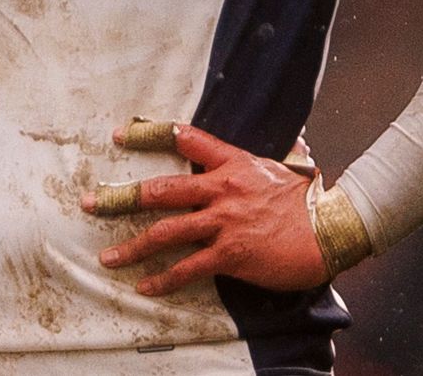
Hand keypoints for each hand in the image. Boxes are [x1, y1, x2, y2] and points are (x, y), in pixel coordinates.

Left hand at [81, 124, 329, 296]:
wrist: (331, 229)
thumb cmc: (311, 199)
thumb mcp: (288, 168)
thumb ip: (276, 156)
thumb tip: (296, 145)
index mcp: (233, 162)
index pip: (184, 139)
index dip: (149, 135)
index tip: (120, 135)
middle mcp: (221, 188)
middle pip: (161, 190)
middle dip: (121, 197)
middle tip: (91, 202)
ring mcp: (224, 222)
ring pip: (166, 232)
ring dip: (132, 246)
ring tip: (108, 257)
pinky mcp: (231, 254)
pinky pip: (188, 268)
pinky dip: (164, 280)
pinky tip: (145, 287)